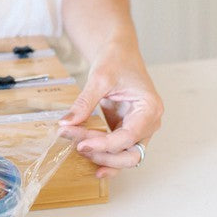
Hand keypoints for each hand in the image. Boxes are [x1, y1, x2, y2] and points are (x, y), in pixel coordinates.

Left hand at [58, 44, 162, 177]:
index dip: (104, 145)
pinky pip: (117, 149)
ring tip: (78, 149)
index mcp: (150, 109)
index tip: (81, 144)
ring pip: (124, 156)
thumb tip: (66, 123)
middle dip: (104, 155)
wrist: (118, 54)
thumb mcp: (99, 78)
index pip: (129, 137)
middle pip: (131, 154)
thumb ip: (84, 103)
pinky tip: (90, 162)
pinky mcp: (126, 130)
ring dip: (102, 157)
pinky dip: (104, 155)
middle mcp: (149, 123)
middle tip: (77, 146)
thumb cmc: (116, 61)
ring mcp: (139, 129)